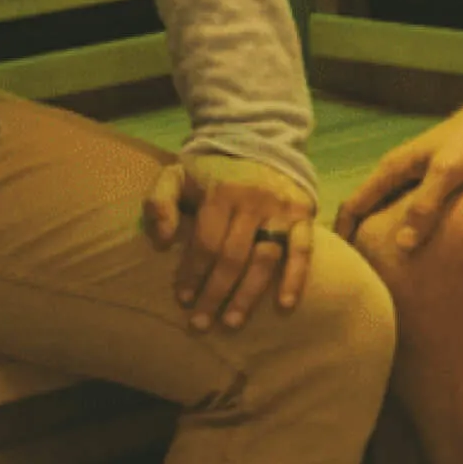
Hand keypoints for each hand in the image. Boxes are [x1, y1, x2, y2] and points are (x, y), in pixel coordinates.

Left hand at [143, 153, 318, 331]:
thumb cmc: (211, 169)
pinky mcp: (303, 214)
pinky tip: (284, 305)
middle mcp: (253, 201)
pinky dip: (295, 279)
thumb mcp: (176, 175)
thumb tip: (161, 240)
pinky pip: (302, 251)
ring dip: (247, 295)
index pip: (205, 243)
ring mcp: (280, 209)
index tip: (183, 300)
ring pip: (264, 259)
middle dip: (214, 294)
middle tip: (200, 324)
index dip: (193, 274)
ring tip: (231, 323)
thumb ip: (159, 202)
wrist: (258, 140)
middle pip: (232, 258)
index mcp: (221, 192)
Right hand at [331, 96, 462, 254]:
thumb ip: (425, 205)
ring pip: (390, 209)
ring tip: (387, 268)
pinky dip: (409, 228)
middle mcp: (401, 170)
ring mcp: (420, 175)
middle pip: (368, 208)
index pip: (353, 204)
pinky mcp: (440, 180)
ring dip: (384, 234)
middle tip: (361, 275)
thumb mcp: (449, 172)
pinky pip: (413, 209)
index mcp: (394, 167)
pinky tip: (421, 248)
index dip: (342, 235)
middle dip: (360, 238)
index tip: (338, 266)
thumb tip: (400, 245)